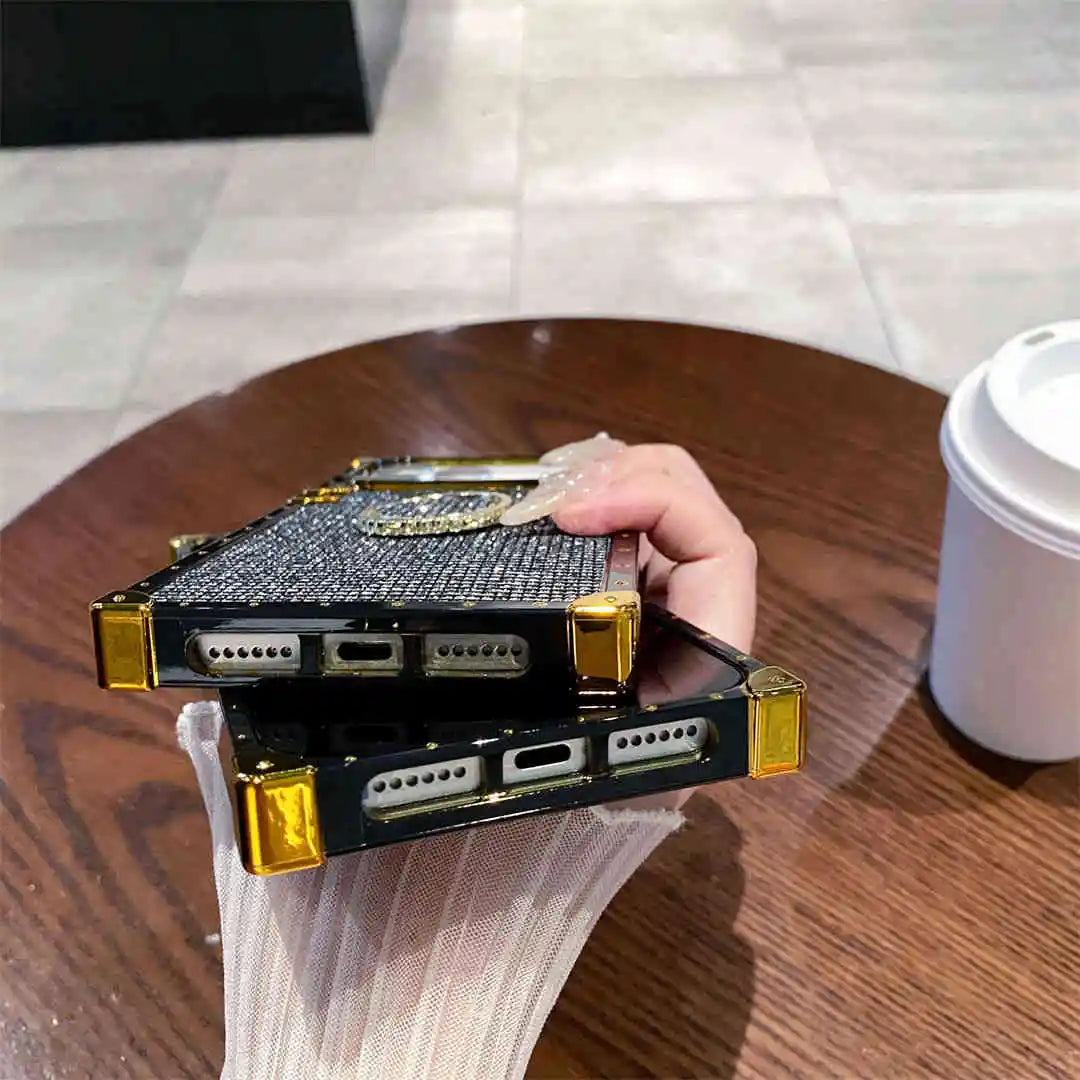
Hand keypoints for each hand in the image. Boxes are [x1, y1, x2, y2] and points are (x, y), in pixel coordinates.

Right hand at [502, 435, 757, 810]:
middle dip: (621, 474)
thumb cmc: (587, 792)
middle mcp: (696, 604)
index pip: (717, 541)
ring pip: (654, 491)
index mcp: (712, 647)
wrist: (576, 824)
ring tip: (540, 492)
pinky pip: (618, 514)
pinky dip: (584, 493)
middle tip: (545, 497)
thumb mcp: (594, 745)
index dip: (650, 505)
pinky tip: (544, 501)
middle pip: (688, 496)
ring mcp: (661, 586)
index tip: (571, 514)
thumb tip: (543, 609)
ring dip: (600, 475)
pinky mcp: (625, 583)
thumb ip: (582, 688)